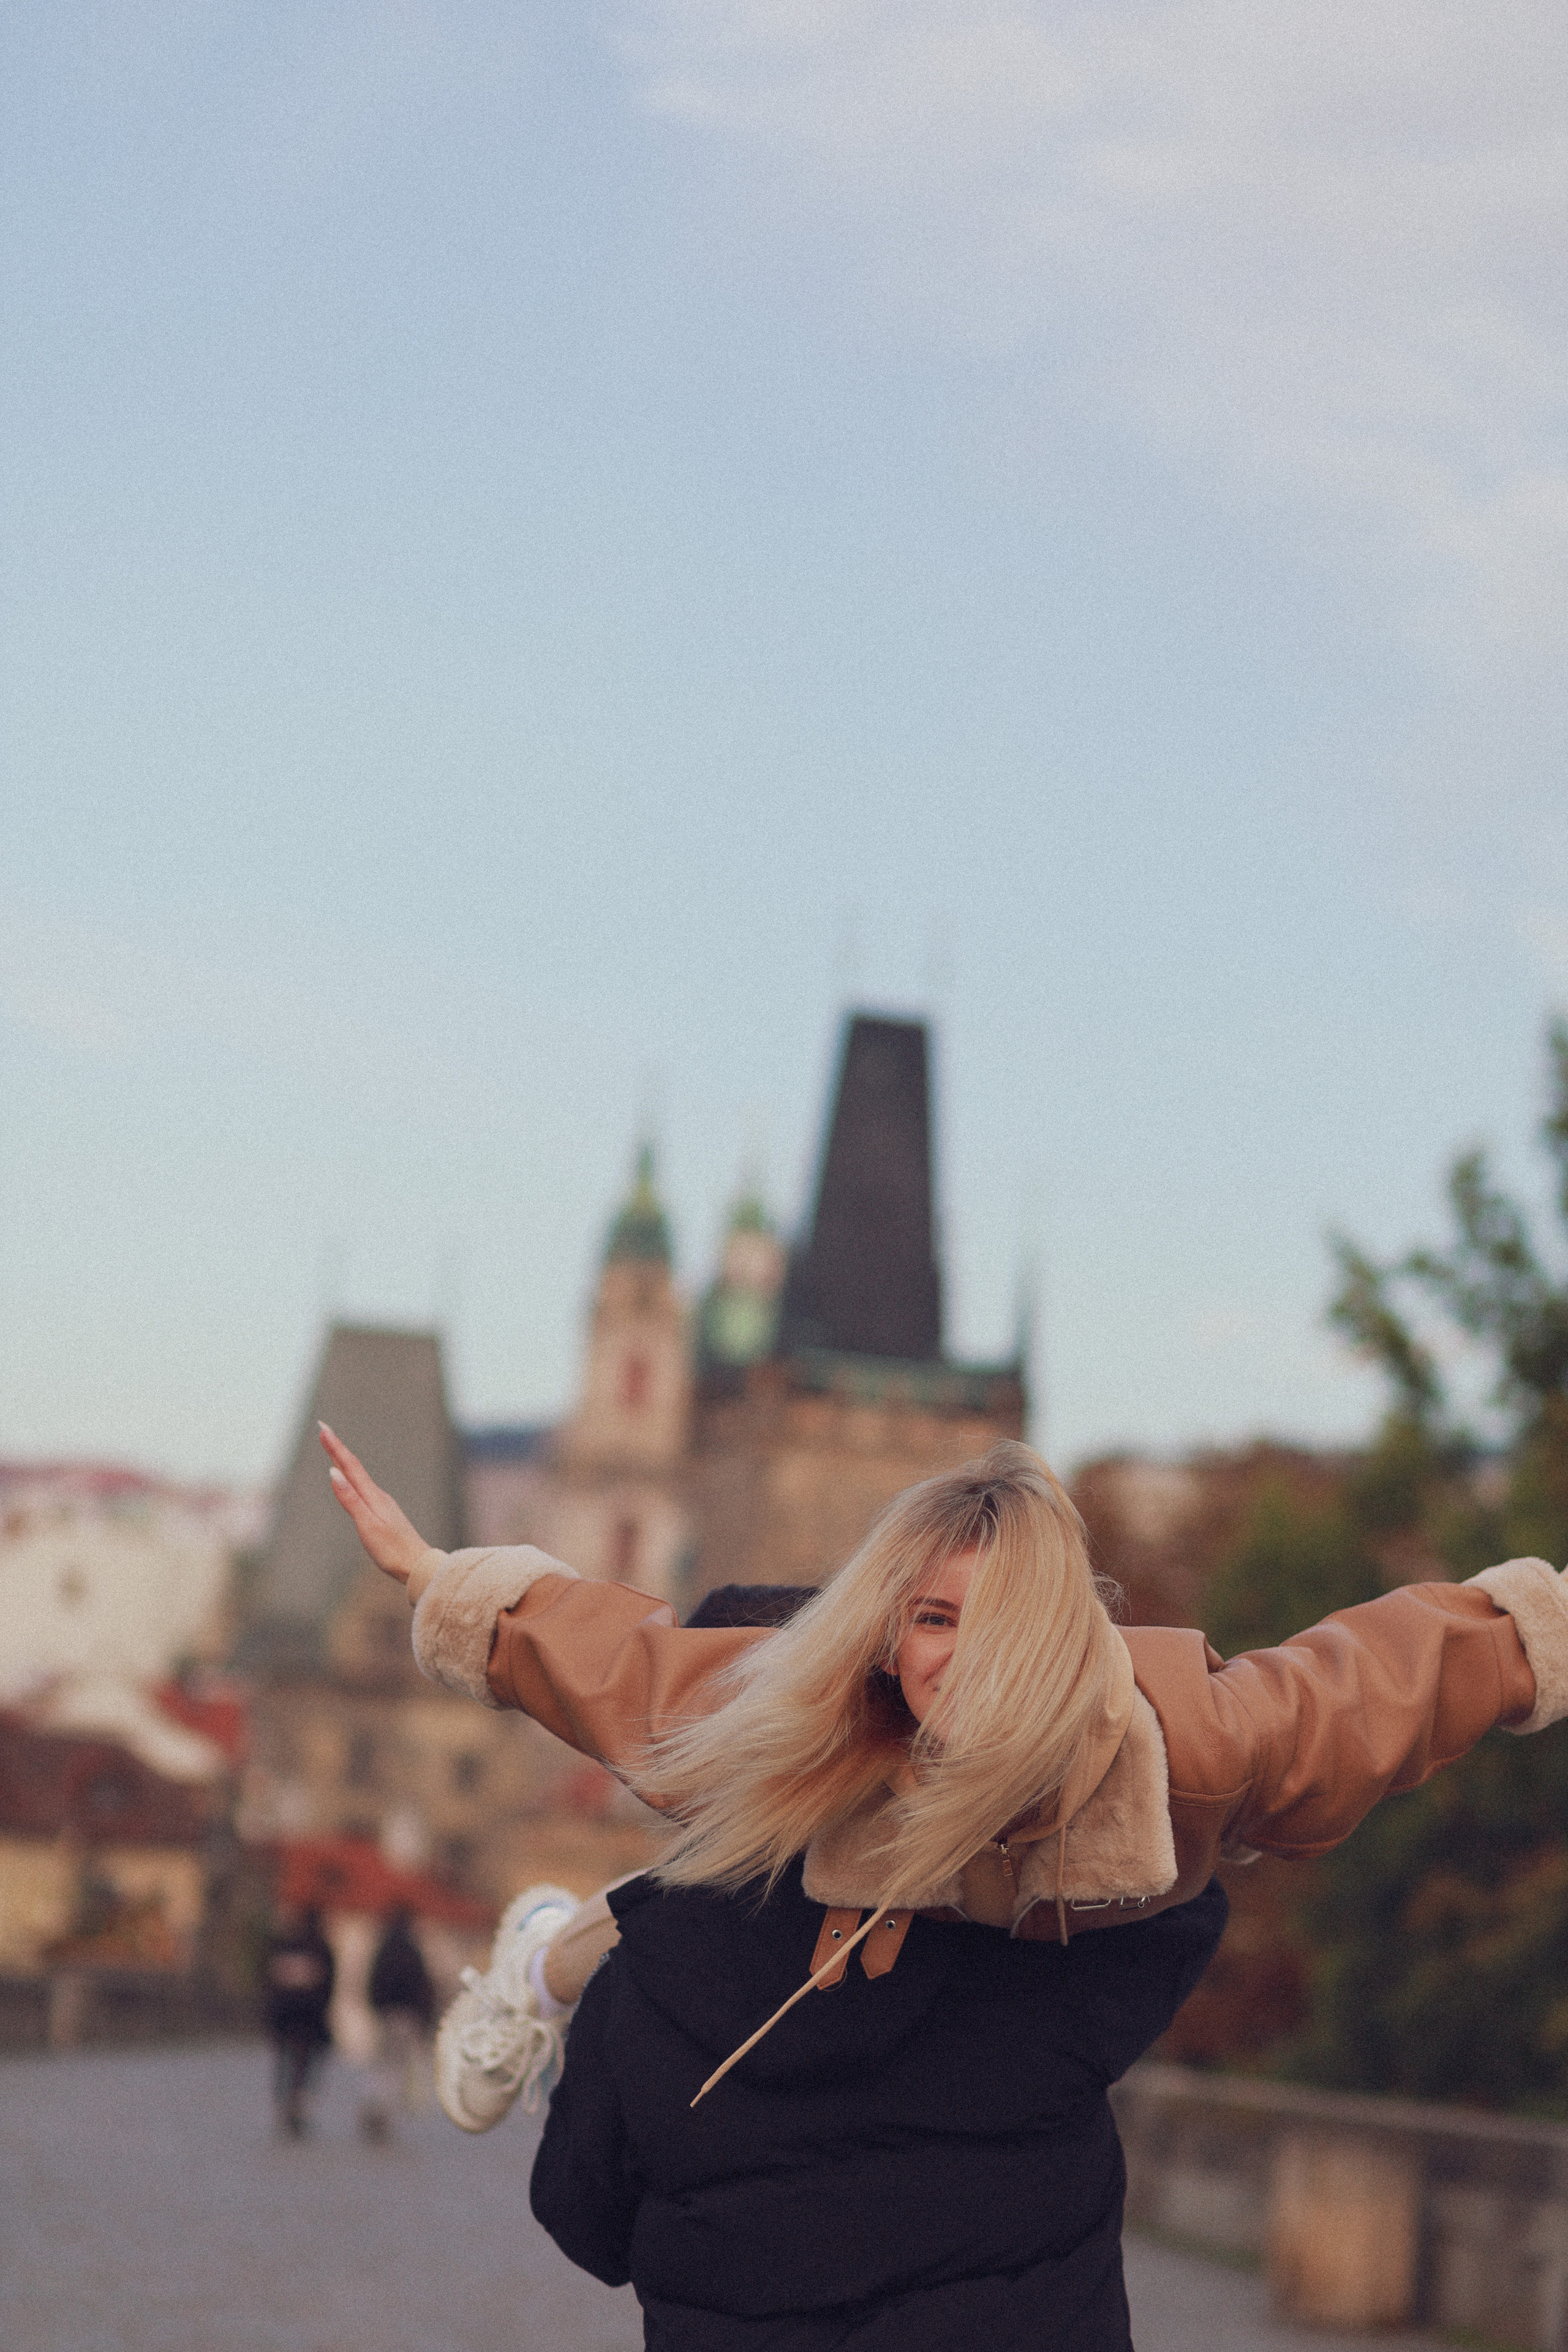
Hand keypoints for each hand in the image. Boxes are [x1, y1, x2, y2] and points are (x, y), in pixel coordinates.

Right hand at [318, 1423, 429, 1586]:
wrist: (419, 1566)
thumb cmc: (392, 1550)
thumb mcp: (367, 1526)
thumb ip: (350, 1500)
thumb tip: (333, 1473)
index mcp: (373, 1496)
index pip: (350, 1466)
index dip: (335, 1447)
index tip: (323, 1427)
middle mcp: (378, 1495)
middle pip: (354, 1467)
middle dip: (337, 1449)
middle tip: (324, 1430)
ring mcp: (382, 1504)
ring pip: (359, 1477)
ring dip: (345, 1461)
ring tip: (334, 1450)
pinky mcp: (384, 1514)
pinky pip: (364, 1489)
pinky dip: (353, 1478)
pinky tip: (354, 1482)